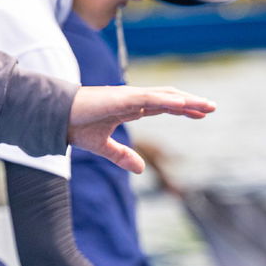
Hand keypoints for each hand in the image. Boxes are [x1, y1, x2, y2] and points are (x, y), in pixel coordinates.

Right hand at [67, 86, 216, 173]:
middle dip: (190, 103)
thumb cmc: (74, 125)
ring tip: (207, 105)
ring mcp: (128, 97)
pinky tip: (183, 103)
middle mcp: (132, 99)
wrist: (54, 116)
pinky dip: (167, 100)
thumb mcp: (103, 146)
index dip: (181, 108)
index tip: (200, 113)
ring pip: (164, 96)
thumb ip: (121, 156)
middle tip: (211, 107)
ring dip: (186, 100)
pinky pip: (149, 98)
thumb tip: (141, 169)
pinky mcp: (122, 98)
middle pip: (168, 98)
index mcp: (129, 108)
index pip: (162, 106)